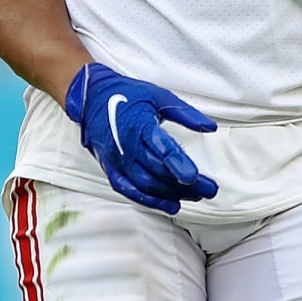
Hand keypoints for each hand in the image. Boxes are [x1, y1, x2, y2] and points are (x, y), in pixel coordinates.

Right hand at [63, 63, 218, 213]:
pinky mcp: (111, 168)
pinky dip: (149, 201)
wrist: (91, 98)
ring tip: (194, 197)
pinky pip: (130, 190)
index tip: (194, 177)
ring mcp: (117, 159)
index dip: (178, 163)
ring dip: (171, 194)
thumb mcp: (159, 96)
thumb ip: (185, 113)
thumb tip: (210, 127)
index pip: (161, 148)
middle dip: (185, 184)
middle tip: (208, 190)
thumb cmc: (127, 95)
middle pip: (158, 170)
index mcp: (140, 124)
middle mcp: (127, 145)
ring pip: (145, 184)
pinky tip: (169, 205)